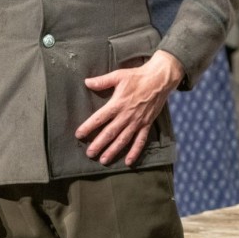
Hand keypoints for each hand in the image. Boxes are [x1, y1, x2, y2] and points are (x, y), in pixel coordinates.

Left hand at [76, 50, 184, 165]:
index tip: (78, 135)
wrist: (159, 79)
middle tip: (89, 154)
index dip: (88, 126)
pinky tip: (129, 162)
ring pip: (123, 139)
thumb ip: (102, 81)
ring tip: (104, 160)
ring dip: (113, 150)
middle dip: (99, 144)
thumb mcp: (119, 75)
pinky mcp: (147, 124)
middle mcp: (126, 115)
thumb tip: (86, 82)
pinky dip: (135, 151)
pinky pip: (140, 140)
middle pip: (110, 132)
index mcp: (117, 104)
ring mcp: (137, 122)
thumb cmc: (138, 76)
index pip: (100, 118)